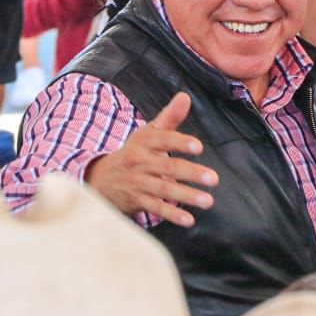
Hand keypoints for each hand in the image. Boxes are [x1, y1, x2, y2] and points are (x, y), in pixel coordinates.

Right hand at [85, 92, 218, 226]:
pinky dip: (171, 215)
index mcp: (144, 142)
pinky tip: (189, 219)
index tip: (199, 147)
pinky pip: (155, 208)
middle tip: (214, 179)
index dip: (180, 143)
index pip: (163, 140)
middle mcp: (140, 161)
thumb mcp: (148, 134)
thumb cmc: (134, 153)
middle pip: (167, 167)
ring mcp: (138, 182)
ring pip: (164, 189)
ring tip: (208, 201)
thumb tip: (185, 96)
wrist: (101, 179)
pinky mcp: (137, 201)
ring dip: (187, 196)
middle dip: (191, 173)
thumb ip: (169, 118)